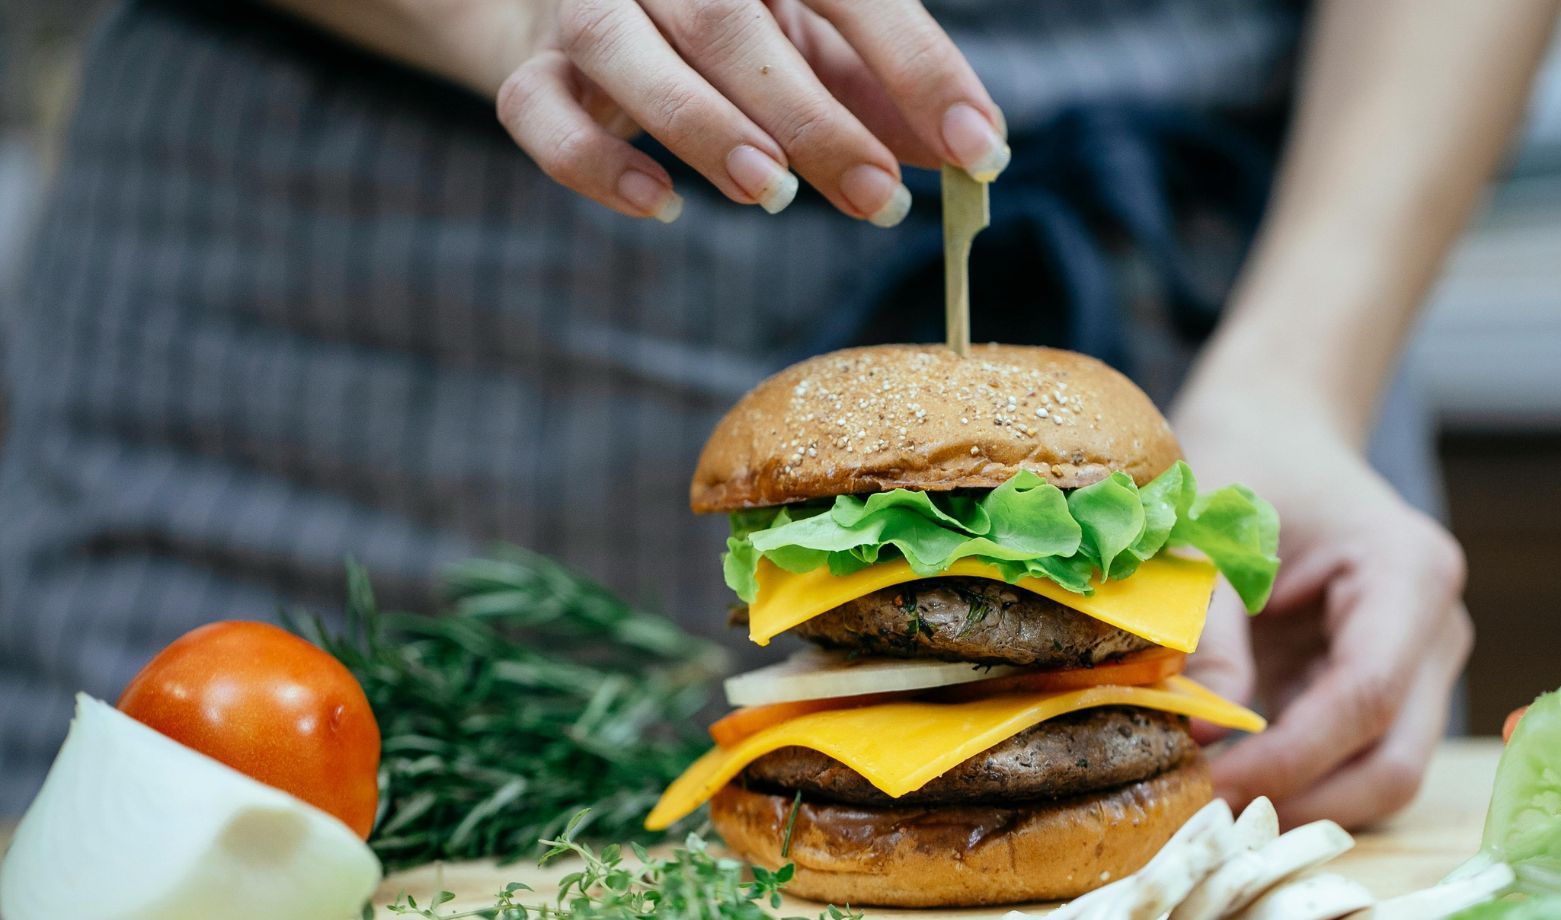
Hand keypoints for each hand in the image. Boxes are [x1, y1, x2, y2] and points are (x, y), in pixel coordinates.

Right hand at [493, 0, 1006, 221]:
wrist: (583, 6)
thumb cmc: (733, 29)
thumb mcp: (819, 41)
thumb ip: (888, 90)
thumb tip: (974, 152)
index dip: (920, 66)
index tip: (979, 147)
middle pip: (733, 27)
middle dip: (815, 121)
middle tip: (880, 200)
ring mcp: (586, 8)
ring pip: (632, 55)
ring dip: (706, 128)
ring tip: (775, 192)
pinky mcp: (530, 70)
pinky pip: (542, 112)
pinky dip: (600, 165)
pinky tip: (664, 206)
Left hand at [1173, 392, 1471, 829]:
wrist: (1276, 433)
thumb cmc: (1245, 464)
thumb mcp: (1211, 530)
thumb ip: (1211, 626)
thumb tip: (1203, 729)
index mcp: (1410, 573)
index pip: (1367, 697)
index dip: (1288, 755)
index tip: (1207, 782)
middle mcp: (1436, 630)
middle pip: (1395, 761)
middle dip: (1302, 799)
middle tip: (1206, 815)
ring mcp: (1422, 667)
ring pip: (1383, 778)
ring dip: (1301, 801)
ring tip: (1210, 802)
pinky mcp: (1391, 693)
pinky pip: (1356, 764)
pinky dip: (1299, 784)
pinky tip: (1231, 779)